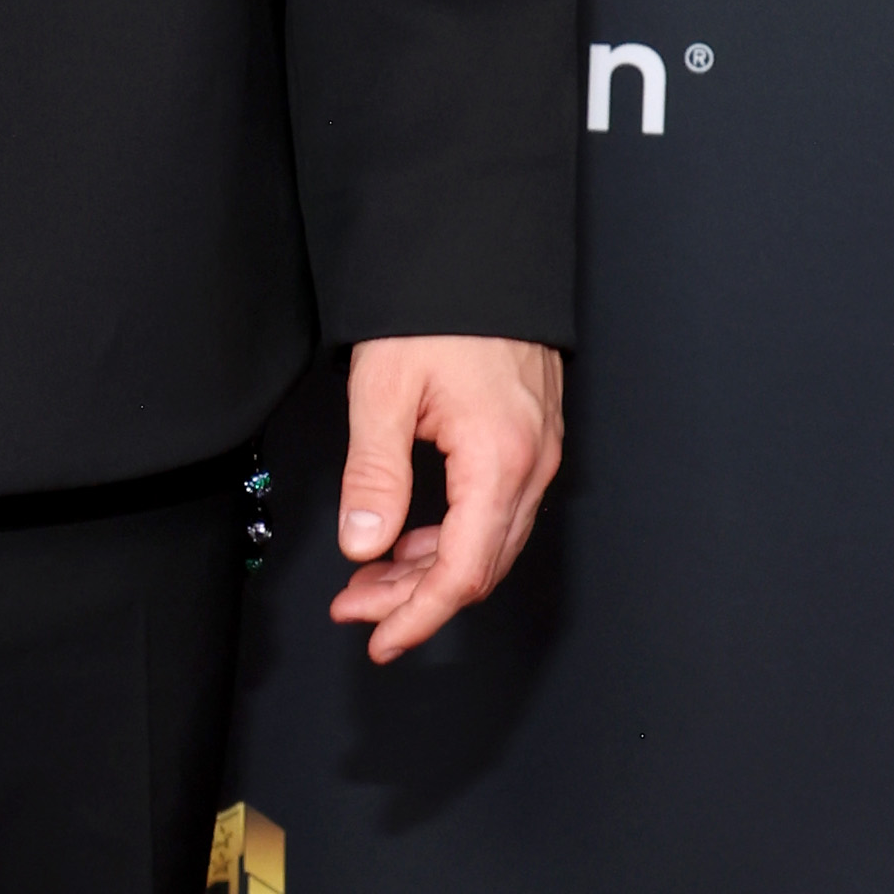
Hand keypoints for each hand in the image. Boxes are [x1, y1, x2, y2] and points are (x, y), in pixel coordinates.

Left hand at [329, 337, 562, 661]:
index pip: (463, 573)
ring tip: (369, 578)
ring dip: (429, 572)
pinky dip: (449, 538)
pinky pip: (494, 514)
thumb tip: (364, 543)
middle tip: (355, 608)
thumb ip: (373, 476)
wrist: (478, 253)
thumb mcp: (384, 392)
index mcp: (499, 460)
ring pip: (488, 545)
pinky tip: (406, 540)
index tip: (381, 641)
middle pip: (479, 568)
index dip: (419, 617)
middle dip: (415, 600)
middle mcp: (531, 465)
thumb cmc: (437, 310)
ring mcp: (537, 454)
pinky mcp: (529, 442)